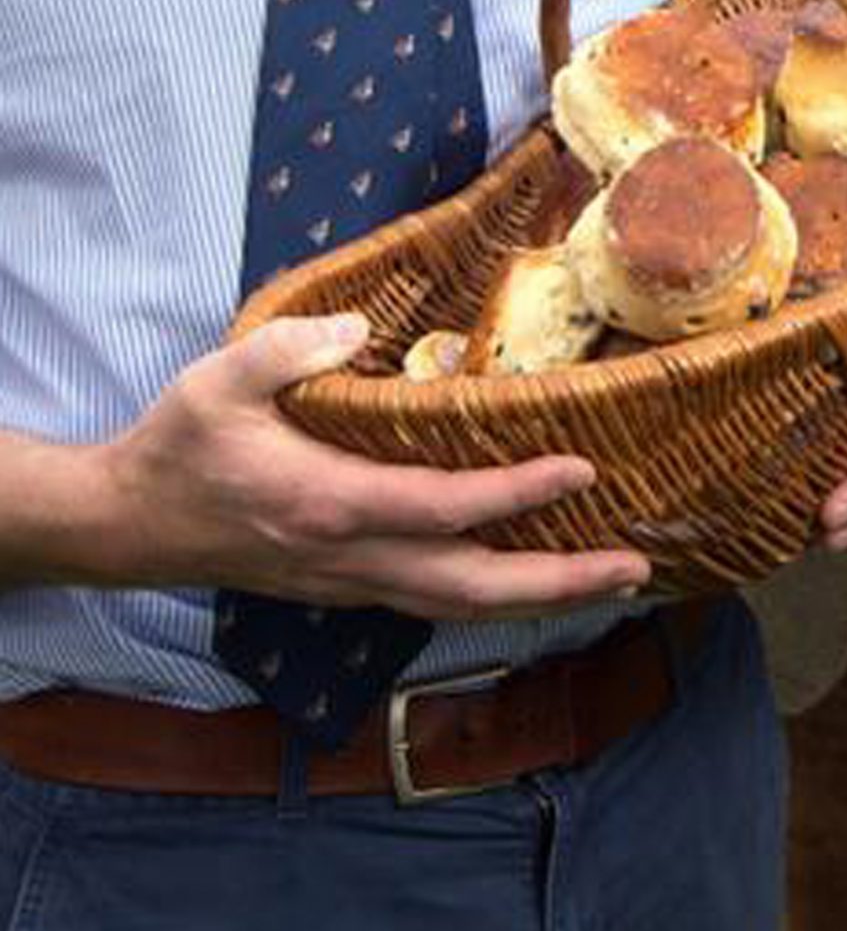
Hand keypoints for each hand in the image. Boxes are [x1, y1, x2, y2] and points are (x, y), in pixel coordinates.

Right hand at [76, 316, 648, 614]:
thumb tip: (353, 325)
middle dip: (558, 583)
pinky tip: (535, 578)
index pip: (441, 508)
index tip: (581, 470)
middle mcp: (349, 558)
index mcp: (328, 504)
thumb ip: (286, 349)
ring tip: (611, 579)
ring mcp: (349, 582)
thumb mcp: (219, 380)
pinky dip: (493, 595)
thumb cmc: (177, 448)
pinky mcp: (346, 586)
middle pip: (470, 586)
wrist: (125, 524)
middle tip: (636, 567)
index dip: (514, 493)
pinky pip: (433, 601)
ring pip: (458, 605)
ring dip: (538, 597)